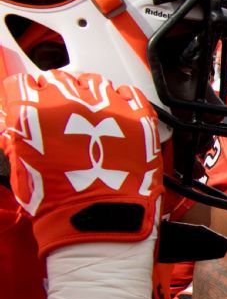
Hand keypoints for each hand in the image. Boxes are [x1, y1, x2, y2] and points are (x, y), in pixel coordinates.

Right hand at [2, 70, 162, 255]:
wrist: (100, 219)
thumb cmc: (58, 201)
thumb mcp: (20, 165)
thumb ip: (18, 134)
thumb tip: (19, 122)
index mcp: (33, 111)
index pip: (25, 82)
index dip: (31, 94)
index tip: (38, 102)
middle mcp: (69, 101)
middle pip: (60, 79)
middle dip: (60, 95)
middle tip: (67, 116)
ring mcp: (106, 106)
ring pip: (94, 82)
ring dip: (91, 95)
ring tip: (94, 118)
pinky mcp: (136, 117)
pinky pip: (128, 92)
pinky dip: (122, 100)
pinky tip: (118, 117)